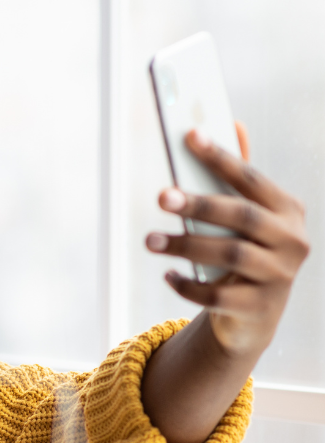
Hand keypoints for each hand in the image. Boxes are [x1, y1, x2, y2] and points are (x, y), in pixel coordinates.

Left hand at [145, 125, 309, 357]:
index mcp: (288, 210)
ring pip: (230, 255)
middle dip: (199, 205)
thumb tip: (234, 124)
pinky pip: (218, 296)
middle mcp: (291, 241)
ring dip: (186, 245)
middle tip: (162, 196)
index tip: (190, 136)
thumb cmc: (246, 255)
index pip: (251, 179)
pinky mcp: (259, 308)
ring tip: (150, 240)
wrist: (254, 317)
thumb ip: (238, 178)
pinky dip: (188, 286)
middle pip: (242, 216)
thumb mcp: (247, 219)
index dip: (220, 158)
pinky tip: (168, 275)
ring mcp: (279, 276)